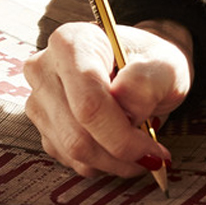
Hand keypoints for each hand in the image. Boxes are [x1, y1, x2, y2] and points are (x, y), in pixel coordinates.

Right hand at [23, 19, 191, 177]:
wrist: (139, 69)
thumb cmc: (150, 62)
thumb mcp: (165, 64)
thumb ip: (148, 82)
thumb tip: (127, 108)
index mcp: (72, 42)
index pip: (89, 102)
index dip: (121, 135)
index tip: (151, 149)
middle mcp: (46, 69)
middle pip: (77, 134)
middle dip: (120, 153)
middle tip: (151, 155)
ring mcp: (40, 100)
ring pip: (73, 152)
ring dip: (113, 161)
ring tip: (139, 147)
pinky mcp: (43, 126)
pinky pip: (70, 159)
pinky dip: (101, 162)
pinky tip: (119, 144)